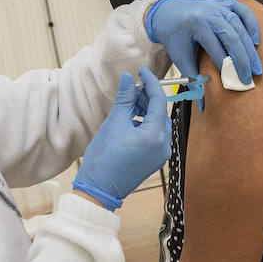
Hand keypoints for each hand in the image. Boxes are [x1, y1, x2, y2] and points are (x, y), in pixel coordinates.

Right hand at [72, 67, 171, 209]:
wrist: (98, 190)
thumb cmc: (104, 158)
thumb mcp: (114, 123)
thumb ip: (125, 99)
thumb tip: (129, 79)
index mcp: (155, 135)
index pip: (159, 100)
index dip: (151, 82)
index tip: (142, 71)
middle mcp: (164, 145)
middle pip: (160, 112)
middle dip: (147, 97)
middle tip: (132, 88)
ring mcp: (160, 154)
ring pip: (157, 124)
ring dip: (145, 111)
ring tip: (128, 103)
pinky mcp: (154, 160)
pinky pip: (154, 136)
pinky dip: (144, 124)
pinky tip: (130, 120)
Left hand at [144, 0, 262, 85]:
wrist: (166, 11)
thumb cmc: (173, 35)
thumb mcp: (180, 56)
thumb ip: (192, 78)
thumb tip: (201, 104)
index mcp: (197, 24)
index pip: (218, 50)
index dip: (228, 68)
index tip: (237, 82)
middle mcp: (210, 12)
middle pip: (233, 38)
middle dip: (244, 60)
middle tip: (251, 77)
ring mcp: (218, 5)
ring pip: (241, 26)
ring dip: (250, 47)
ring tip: (256, 65)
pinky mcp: (225, 1)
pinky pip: (243, 11)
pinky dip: (252, 25)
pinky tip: (255, 41)